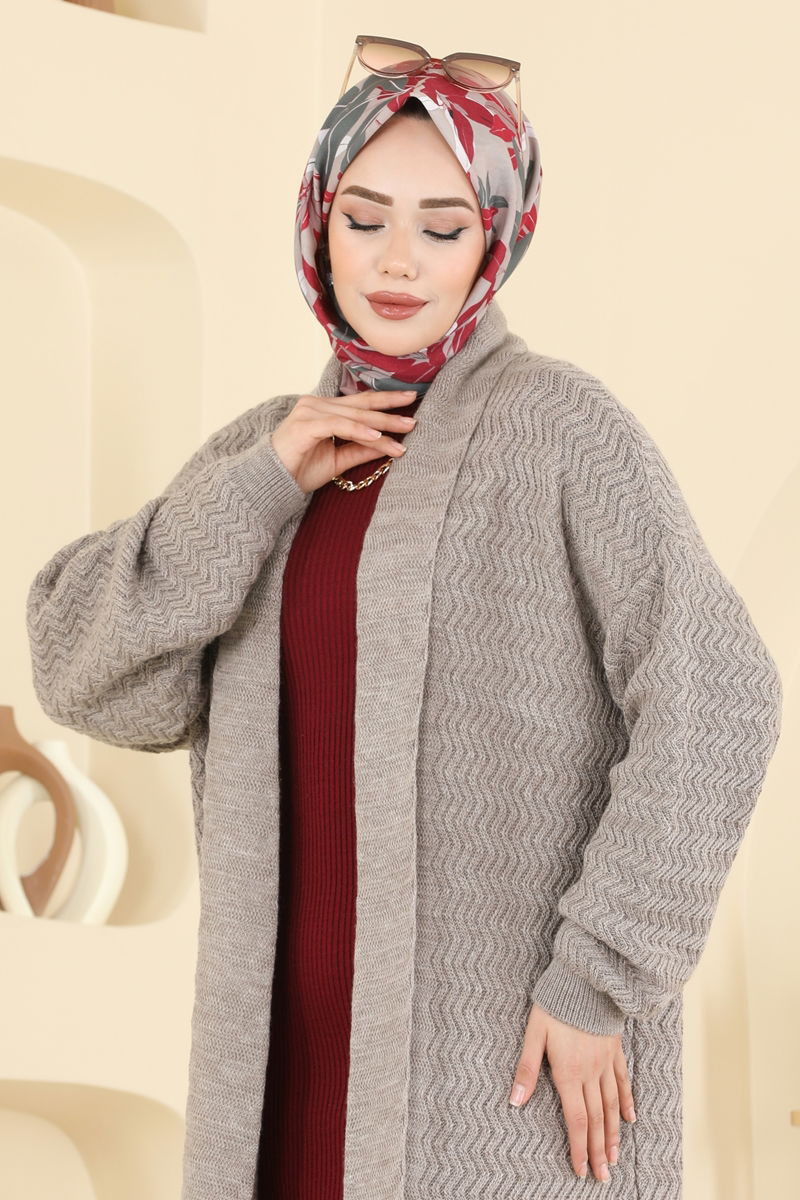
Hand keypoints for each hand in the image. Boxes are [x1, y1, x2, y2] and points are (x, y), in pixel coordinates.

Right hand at [270, 389, 418, 494]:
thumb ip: (361, 449)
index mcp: (324, 409)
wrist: (271, 482)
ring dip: (381, 424)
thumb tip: (389, 445)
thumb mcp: (338, 460)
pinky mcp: (305, 424)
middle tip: (414, 416)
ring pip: (354, 415)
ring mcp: (310, 411)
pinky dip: (359, 430)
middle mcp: (316, 404)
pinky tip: (377, 436)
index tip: (409, 402)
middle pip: (361, 406)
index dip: (385, 402)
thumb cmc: (300, 470)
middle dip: (390, 411)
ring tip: (404, 430)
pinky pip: (339, 425)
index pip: (361, 403)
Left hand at [509, 1003, 635, 1181]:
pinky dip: (627, 1102)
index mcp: (569, 1072)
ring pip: (612, 1105)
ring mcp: (605, 1062)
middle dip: (599, 1151)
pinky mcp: (615, 1050)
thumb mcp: (534, 1033)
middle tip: (602, 1176)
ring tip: (615, 1157)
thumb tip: (514, 1100)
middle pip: (597, 1120)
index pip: (576, 1120)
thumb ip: (526, 1068)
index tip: (580, 1170)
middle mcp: (591, 1073)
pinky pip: (623, 1081)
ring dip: (614, 1134)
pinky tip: (630, 1118)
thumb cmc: (555, 1004)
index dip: (578, 1147)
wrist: (585, 979)